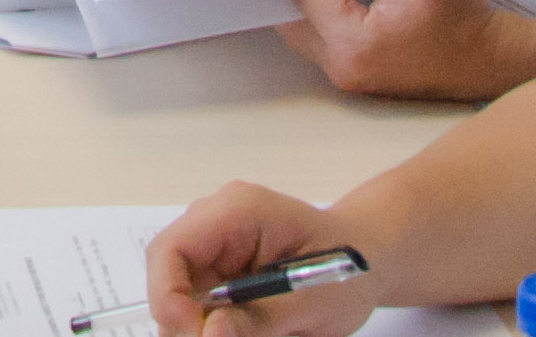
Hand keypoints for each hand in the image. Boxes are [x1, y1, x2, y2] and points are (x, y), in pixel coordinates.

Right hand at [146, 184, 380, 336]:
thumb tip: (208, 335)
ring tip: (257, 334)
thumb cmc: (349, 271)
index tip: (196, 336)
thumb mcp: (313, 302)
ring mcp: (214, 246)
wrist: (368, 262)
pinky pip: (200, 306)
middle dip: (185, 321)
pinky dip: (216, 328)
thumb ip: (259, 319)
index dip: (169, 298)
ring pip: (181, 297)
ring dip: (204, 327)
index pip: (171, 250)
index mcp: (236, 211)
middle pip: (167, 276)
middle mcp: (214, 222)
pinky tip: (250, 332)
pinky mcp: (219, 270)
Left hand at [274, 0, 535, 101]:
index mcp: (353, 41)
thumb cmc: (466, 19)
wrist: (494, 60)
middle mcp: (343, 66)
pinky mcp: (360, 77)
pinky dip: (325, 16)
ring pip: (304, 32)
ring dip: (310, 0)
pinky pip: (325, 43)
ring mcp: (350, 77)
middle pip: (292, 16)